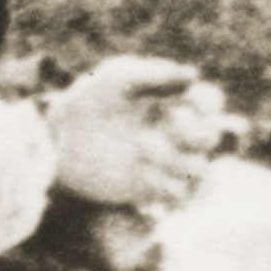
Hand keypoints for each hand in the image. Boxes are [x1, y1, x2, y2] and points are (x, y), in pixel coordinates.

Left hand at [46, 56, 238, 210]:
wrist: (59, 141)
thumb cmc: (88, 100)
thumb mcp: (116, 76)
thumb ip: (153, 72)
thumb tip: (192, 74)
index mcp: (173, 102)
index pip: (211, 103)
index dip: (207, 105)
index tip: (182, 104)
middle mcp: (177, 134)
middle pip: (211, 139)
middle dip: (191, 133)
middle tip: (159, 125)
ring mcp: (167, 164)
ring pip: (201, 171)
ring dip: (175, 161)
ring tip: (140, 149)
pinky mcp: (154, 191)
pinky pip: (180, 198)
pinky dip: (164, 187)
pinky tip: (139, 175)